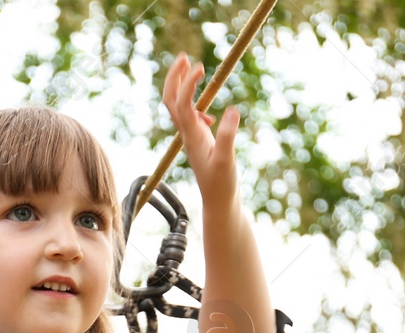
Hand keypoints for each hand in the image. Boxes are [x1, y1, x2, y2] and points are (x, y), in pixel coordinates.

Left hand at [161, 53, 239, 206]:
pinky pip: (189, 117)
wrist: (218, 203)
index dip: (187, 83)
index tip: (200, 67)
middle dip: (175, 77)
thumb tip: (233, 111)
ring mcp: (191, 137)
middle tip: (185, 57)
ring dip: (181, 86)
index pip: (181, 102)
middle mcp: (187, 134)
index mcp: (192, 135)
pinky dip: (194, 104)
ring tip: (193, 68)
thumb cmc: (222, 185)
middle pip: (171, 100)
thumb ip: (227, 136)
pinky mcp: (198, 141)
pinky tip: (208, 113)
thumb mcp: (227, 160)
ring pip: (178, 107)